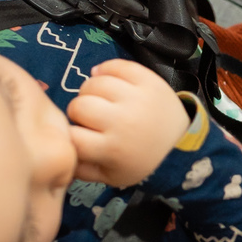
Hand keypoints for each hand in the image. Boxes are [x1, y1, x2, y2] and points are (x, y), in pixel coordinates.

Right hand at [66, 59, 189, 186]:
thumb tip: (59, 152)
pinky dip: (105, 70)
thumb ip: (80, 168)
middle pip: (79, 105)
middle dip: (79, 112)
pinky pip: (117, 65)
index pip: (72, 135)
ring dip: (91, 92)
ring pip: (94, 83)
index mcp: (113, 148)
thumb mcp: (110, 176)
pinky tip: (104, 79)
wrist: (181, 148)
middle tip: (92, 118)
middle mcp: (124, 121)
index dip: (70, 133)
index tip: (79, 134)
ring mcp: (137, 98)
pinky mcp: (149, 81)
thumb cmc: (142, 163)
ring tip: (101, 101)